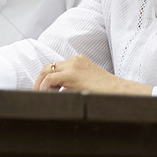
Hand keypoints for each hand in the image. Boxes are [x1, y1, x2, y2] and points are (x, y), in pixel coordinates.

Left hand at [32, 55, 151, 94]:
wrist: (121, 93)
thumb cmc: (107, 92)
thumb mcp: (89, 83)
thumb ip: (75, 83)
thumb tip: (60, 92)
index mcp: (79, 61)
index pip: (57, 66)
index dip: (47, 78)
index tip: (42, 88)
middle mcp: (74, 60)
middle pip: (49, 67)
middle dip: (40, 80)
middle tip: (35, 92)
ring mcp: (72, 65)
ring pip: (47, 71)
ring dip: (40, 84)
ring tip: (38, 96)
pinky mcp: (71, 74)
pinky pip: (50, 79)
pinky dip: (44, 87)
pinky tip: (45, 96)